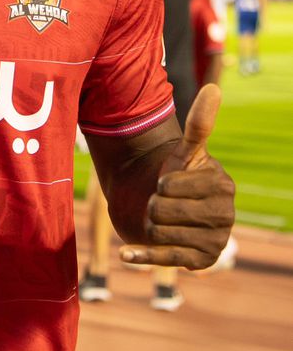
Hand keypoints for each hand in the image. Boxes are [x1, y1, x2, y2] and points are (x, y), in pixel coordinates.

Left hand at [120, 84, 234, 269]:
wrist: (165, 205)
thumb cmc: (174, 174)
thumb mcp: (185, 150)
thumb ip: (199, 123)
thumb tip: (214, 87)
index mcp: (222, 185)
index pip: (171, 185)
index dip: (159, 182)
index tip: (165, 182)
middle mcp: (225, 216)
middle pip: (165, 210)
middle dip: (152, 204)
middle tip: (158, 202)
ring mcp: (215, 241)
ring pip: (161, 232)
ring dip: (149, 224)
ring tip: (158, 219)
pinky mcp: (199, 262)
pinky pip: (165, 259)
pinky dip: (142, 255)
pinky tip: (125, 253)